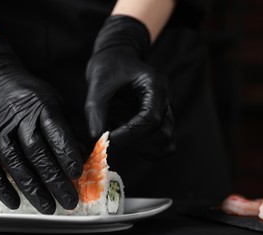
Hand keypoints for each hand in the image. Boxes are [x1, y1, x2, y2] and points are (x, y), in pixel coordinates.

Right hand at [0, 36, 82, 213]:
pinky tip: (14, 202)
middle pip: (37, 152)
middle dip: (55, 179)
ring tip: (48, 206)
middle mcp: (19, 119)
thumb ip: (67, 125)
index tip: (78, 173)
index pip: (56, 133)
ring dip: (32, 188)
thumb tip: (83, 152)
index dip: (67, 154)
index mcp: (42, 107)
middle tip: (69, 200)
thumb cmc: (30, 94)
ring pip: (15, 162)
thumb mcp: (54, 100)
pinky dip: (1, 186)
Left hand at [85, 15, 174, 157]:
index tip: (108, 137)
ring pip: (165, 144)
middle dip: (136, 142)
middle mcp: (166, 101)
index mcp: (156, 86)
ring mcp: (166, 113)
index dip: (130, 133)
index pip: (152, 119)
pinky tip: (127, 137)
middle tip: (113, 136)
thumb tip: (96, 136)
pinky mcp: (161, 122)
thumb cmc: (109, 65)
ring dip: (142, 148)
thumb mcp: (98, 81)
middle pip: (163, 135)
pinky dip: (144, 149)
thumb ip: (95, 109)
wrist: (117, 58)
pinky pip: (161, 146)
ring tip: (121, 135)